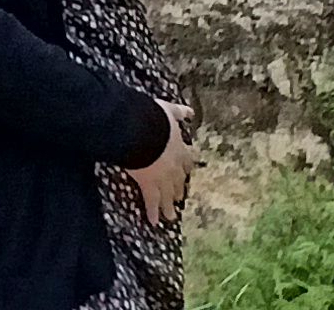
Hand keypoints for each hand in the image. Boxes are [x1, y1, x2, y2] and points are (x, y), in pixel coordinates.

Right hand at [131, 101, 194, 227]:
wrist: (143, 131)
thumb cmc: (154, 119)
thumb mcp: (168, 112)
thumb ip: (179, 113)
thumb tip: (190, 112)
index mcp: (178, 148)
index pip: (186, 161)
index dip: (186, 167)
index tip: (187, 173)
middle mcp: (174, 166)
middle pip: (179, 181)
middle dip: (179, 190)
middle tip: (179, 198)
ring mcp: (163, 178)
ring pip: (168, 195)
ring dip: (169, 206)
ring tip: (170, 217)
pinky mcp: (150, 185)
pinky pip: (151, 201)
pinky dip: (152, 212)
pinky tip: (153, 222)